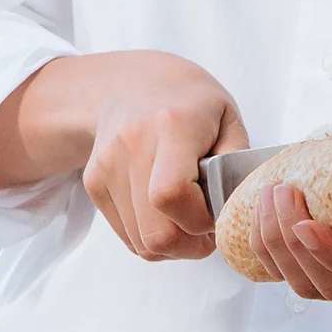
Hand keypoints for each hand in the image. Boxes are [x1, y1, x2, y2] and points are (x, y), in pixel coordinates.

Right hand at [0, 51, 248, 261]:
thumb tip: (234, 210)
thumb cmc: (189, 103)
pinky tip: (165, 214)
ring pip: (142, 243)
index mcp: (172, 124)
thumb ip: (237, 165)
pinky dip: (151, 238)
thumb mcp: (228, 119)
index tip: (217, 214)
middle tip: (206, 231)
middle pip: (156, 232)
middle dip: (189, 246)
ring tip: (187, 220)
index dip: (200, 221)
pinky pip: (128, 236)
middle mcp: (132, 144)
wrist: (131, 85)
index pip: (171, 195)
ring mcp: (107, 166)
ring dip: (172, 245)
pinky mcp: (94, 184)